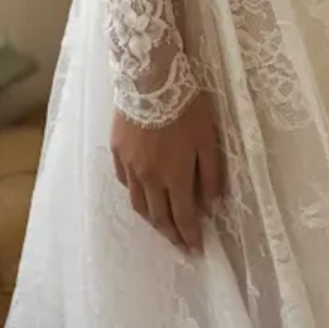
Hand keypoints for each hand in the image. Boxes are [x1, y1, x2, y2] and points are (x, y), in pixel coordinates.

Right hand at [111, 92, 224, 252]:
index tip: (196, 249)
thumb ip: (210, 174)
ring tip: (161, 225)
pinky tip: (140, 193)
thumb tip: (212, 205)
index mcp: (173, 176)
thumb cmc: (186, 106)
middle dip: (171, 234)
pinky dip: (134, 193)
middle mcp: (148, 177)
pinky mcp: (117, 150)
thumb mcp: (208, 138)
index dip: (190, 235)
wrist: (150, 78)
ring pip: (138, 203)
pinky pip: (123, 181)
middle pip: (158, 216)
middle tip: (180, 245)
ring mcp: (129, 165)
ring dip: (151, 218)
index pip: (182, 216)